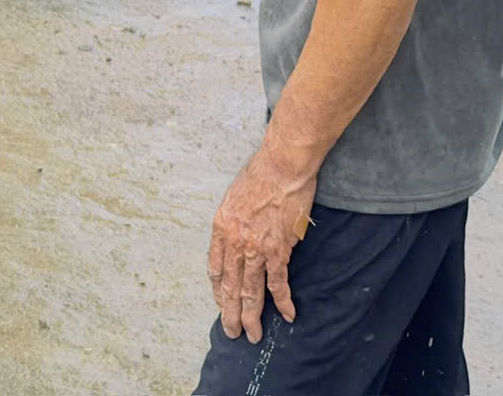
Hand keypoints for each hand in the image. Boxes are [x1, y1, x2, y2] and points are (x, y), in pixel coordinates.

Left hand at [207, 143, 316, 341]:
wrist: (282, 167)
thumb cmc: (260, 176)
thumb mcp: (233, 199)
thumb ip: (232, 224)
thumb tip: (236, 241)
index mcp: (220, 229)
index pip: (214, 270)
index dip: (218, 291)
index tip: (222, 303)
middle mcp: (235, 243)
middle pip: (229, 287)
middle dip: (230, 314)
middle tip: (233, 333)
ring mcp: (256, 249)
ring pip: (251, 292)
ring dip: (252, 316)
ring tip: (253, 334)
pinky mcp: (279, 251)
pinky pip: (279, 283)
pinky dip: (283, 302)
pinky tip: (288, 315)